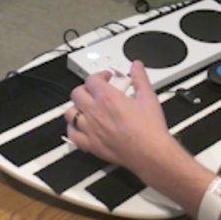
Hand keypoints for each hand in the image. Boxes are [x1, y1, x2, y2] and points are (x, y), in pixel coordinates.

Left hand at [66, 61, 185, 182]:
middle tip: (96, 91)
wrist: (150, 153)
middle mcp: (95, 112)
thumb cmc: (150, 128)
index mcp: (107, 98)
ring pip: (70, 113)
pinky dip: (73, 128)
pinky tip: (81, 126)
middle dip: (86, 89)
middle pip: (76, 93)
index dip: (99, 76)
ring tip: (87, 107)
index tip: (107, 78)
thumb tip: (136, 66)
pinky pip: (72, 134)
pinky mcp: (90, 145)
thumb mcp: (148, 97)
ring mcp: (90, 129)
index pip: (91, 80)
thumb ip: (140, 78)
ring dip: (77, 107)